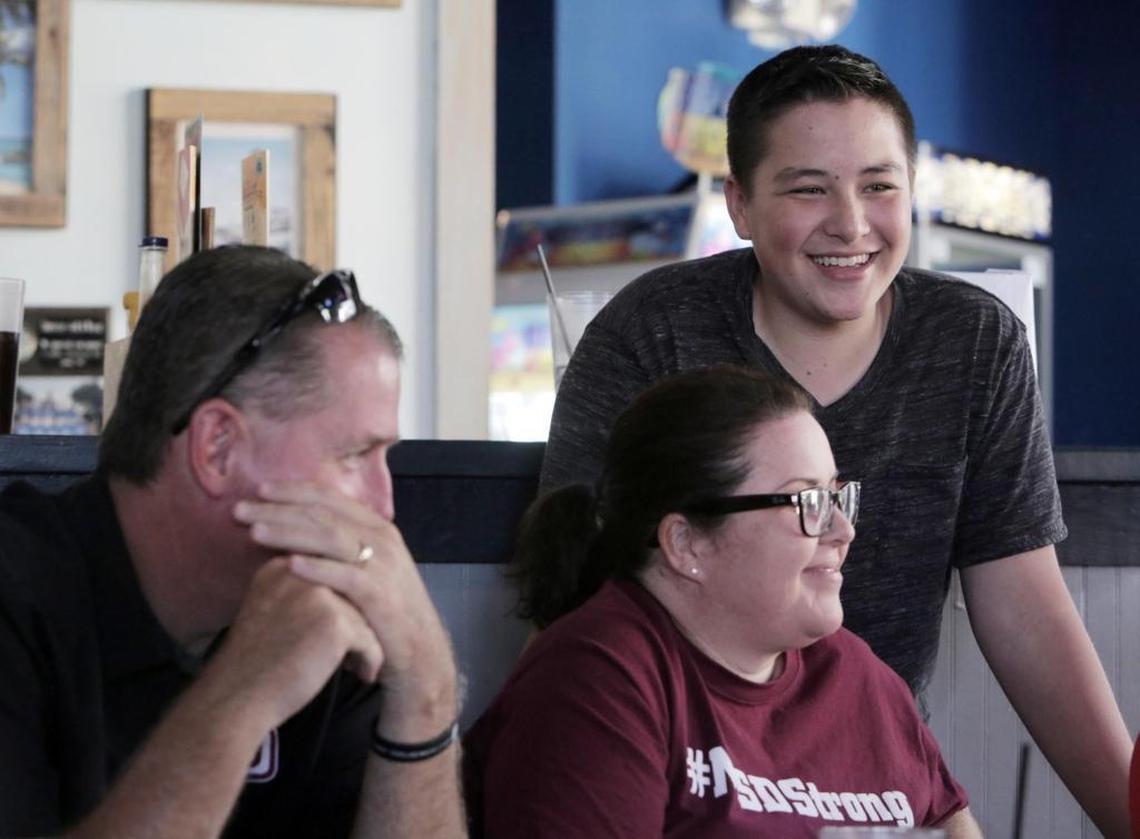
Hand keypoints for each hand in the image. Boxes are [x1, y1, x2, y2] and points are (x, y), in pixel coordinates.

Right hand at [201, 557, 384, 730]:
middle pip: (350, 591)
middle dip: (358, 621)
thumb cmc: (255, 664)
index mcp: (281, 566)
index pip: (330, 574)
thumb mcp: (271, 612)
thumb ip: (302, 594)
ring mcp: (318, 595)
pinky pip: (370, 640)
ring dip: (366, 642)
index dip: (343, 604)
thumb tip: (350, 596)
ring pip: (365, 615)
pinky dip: (370, 660)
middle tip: (360, 647)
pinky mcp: (334, 623)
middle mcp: (300, 572)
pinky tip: (363, 675)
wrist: (235, 699)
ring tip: (358, 664)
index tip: (343, 631)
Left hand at [232, 481, 457, 738]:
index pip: (330, 497)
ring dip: (290, 532)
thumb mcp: (366, 569)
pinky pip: (346, 576)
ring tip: (254, 532)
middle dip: (279, 509)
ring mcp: (383, 565)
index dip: (293, 490)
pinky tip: (290, 564)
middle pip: (324, 514)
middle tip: (240, 509)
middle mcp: (382, 538)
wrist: (420, 652)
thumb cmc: (384, 611)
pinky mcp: (381, 594)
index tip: (257, 489)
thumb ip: (339, 548)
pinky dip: (318, 568)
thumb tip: (294, 531)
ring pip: (331, 537)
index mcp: (376, 527)